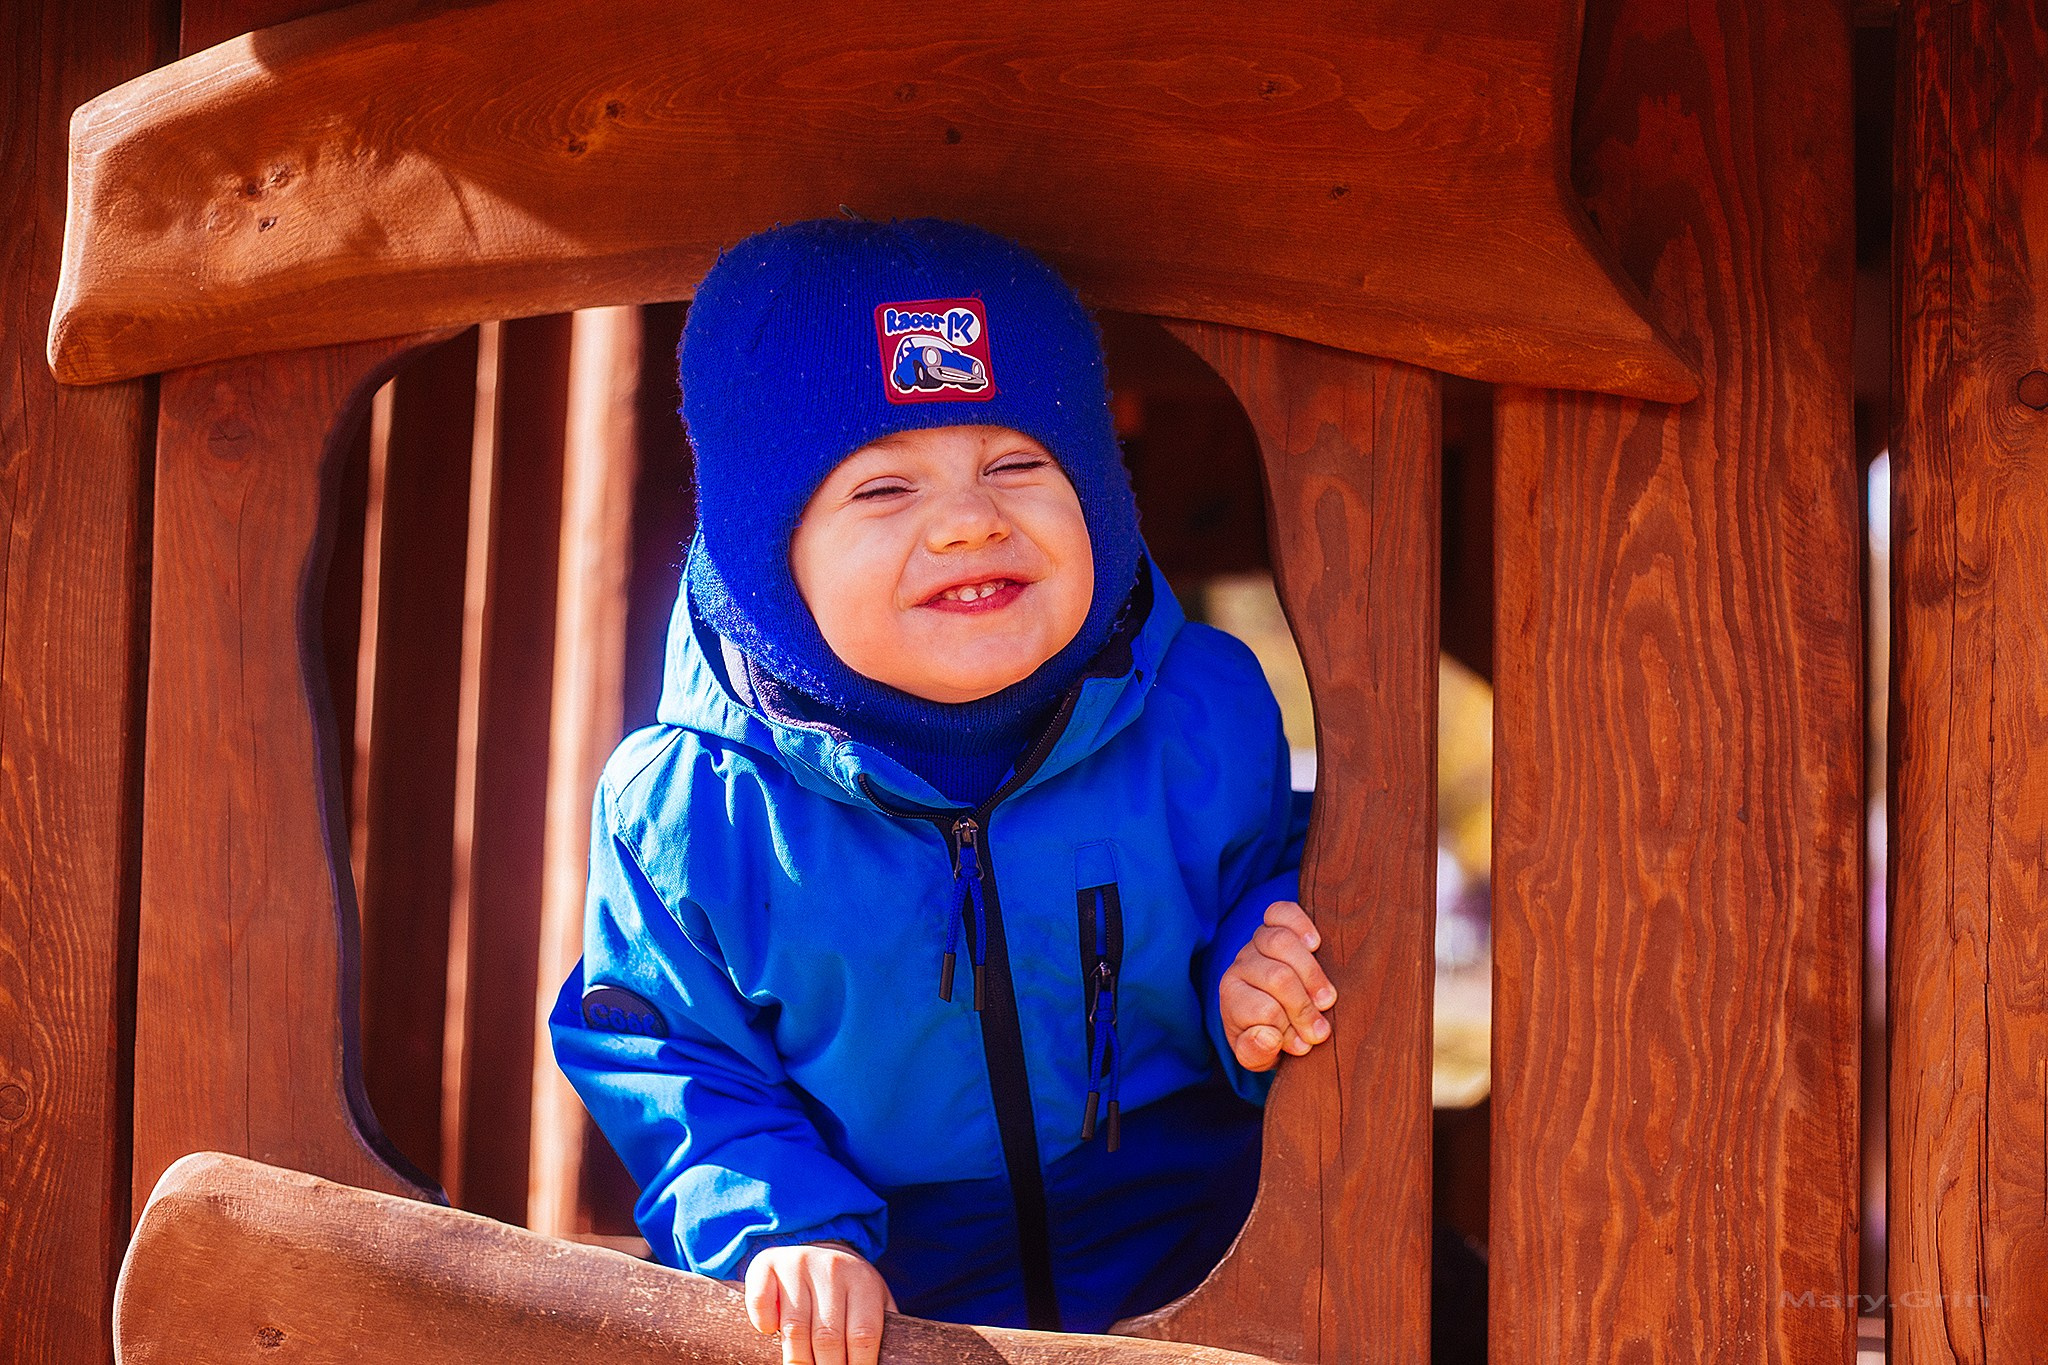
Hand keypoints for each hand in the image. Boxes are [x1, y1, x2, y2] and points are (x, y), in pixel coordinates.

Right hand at [745, 1241, 896, 1364]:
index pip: (863, 1335)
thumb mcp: (874, 1301)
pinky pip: (760, 1302)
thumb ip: (883, 1330)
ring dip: (796, 1360)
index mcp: (863, 1281)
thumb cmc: (849, 1289)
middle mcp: (831, 1268)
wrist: (819, 1246)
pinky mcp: (767, 1264)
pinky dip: (764, 1323)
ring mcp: (798, 1264)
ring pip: (794, 1329)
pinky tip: (771, 1332)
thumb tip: (891, 1362)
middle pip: (828, 1337)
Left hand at [1219, 900, 1336, 1071]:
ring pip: (1281, 943)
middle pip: (1277, 977)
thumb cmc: (1268, 1037)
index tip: (1302, 1047)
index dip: (1286, 1029)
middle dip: (1303, 1007)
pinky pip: (1282, 912)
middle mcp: (1240, 967)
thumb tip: (1268, 1036)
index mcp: (1232, 999)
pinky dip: (1301, 925)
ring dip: (1312, 974)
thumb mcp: (1257, 1057)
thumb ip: (1255, 1052)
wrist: (1274, 1014)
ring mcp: (1256, 944)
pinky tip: (1316, 944)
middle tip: (1319, 1031)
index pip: (1261, 1009)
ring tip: (1327, 1000)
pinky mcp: (1273, 925)